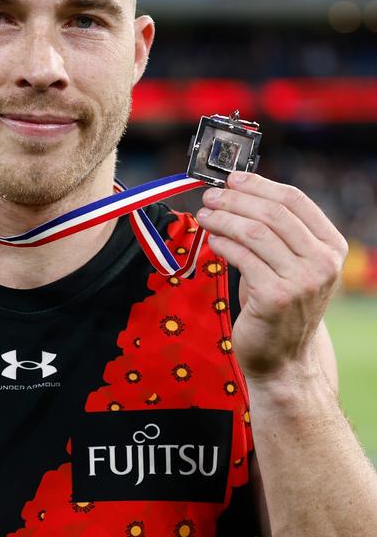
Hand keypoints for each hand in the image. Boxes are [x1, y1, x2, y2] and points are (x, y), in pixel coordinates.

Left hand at [195, 171, 347, 379]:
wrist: (283, 357)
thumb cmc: (279, 304)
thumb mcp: (289, 264)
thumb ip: (276, 231)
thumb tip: (237, 190)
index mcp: (331, 246)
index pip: (295, 200)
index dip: (260, 184)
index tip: (232, 179)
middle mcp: (323, 262)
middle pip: (273, 212)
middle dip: (235, 200)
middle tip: (209, 196)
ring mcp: (302, 281)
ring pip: (255, 232)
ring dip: (223, 219)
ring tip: (204, 215)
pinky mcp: (275, 297)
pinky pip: (242, 257)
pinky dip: (223, 243)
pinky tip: (211, 240)